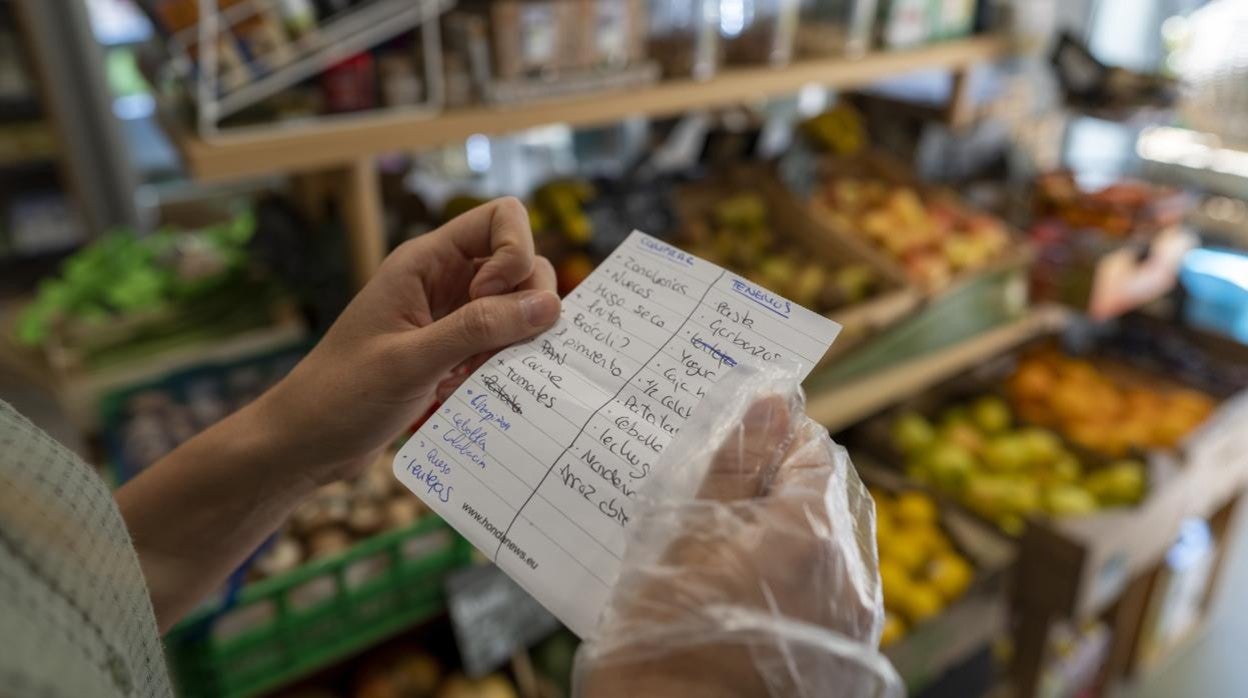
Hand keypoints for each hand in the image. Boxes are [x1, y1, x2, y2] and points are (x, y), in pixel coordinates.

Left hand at [254, 197, 559, 483]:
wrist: (307, 443)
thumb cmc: (342, 395)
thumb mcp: (412, 360)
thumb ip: (479, 328)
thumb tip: (548, 305)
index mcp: (426, 262)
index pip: (501, 219)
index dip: (514, 255)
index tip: (489, 301)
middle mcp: (444, 281)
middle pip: (520, 264)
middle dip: (525, 304)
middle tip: (491, 346)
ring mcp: (451, 317)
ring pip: (516, 307)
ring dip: (516, 339)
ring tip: (476, 373)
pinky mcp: (454, 352)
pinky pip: (500, 343)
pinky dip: (502, 363)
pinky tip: (469, 388)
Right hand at [576, 383, 898, 696]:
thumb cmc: (669, 640)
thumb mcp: (687, 538)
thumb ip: (734, 466)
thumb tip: (770, 402)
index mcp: (815, 533)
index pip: (816, 453)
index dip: (775, 438)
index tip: (734, 442)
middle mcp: (851, 576)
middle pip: (828, 500)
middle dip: (782, 486)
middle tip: (721, 492)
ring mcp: (852, 623)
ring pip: (829, 548)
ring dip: (786, 533)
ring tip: (725, 546)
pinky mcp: (842, 659)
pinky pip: (827, 594)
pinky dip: (794, 578)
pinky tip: (745, 592)